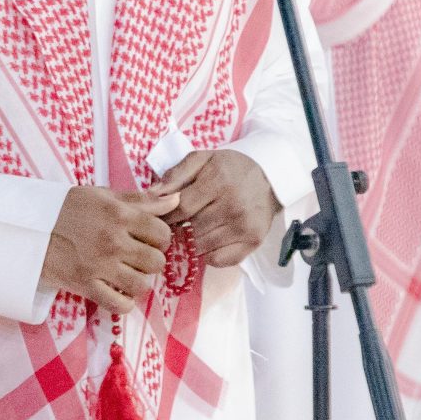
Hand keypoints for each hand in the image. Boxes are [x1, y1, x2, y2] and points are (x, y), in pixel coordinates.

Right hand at [41, 185, 177, 313]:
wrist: (28, 226)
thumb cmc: (67, 208)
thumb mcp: (103, 195)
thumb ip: (141, 199)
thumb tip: (175, 200)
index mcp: (119, 215)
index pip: (162, 233)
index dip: (160, 238)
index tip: (148, 239)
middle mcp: (113, 241)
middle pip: (156, 262)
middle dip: (151, 261)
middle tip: (137, 257)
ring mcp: (99, 266)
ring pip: (142, 285)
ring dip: (139, 282)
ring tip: (127, 274)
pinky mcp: (85, 285)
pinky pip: (118, 305)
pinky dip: (123, 302)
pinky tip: (118, 292)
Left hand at [155, 149, 281, 267]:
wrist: (269, 177)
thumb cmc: (230, 168)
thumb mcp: (202, 159)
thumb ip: (176, 174)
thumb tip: (151, 194)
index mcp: (218, 181)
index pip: (181, 208)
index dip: (165, 216)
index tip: (159, 217)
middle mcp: (233, 206)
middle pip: (190, 230)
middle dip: (175, 231)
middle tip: (171, 228)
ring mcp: (244, 226)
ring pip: (202, 247)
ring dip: (189, 244)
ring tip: (187, 234)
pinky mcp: (253, 242)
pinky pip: (219, 260)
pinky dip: (207, 255)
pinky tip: (206, 242)